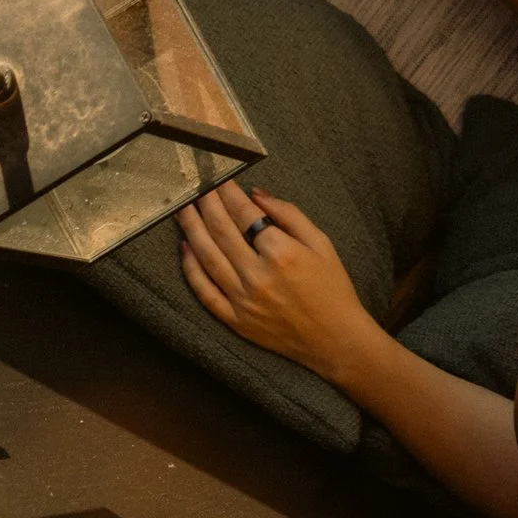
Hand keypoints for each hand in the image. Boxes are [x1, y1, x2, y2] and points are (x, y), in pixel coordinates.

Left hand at [177, 185, 375, 383]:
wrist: (335, 338)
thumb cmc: (332, 288)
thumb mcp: (321, 243)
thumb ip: (289, 215)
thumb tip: (257, 194)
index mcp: (282, 253)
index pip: (245, 214)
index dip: (230, 193)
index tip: (221, 179)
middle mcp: (257, 275)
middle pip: (222, 231)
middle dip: (207, 205)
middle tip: (197, 186)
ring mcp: (242, 300)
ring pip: (207, 257)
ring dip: (192, 230)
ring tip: (182, 209)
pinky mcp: (234, 320)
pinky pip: (205, 292)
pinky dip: (191, 269)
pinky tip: (185, 248)